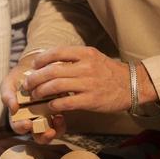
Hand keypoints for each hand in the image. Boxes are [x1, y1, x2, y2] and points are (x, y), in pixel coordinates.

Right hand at [0, 50, 66, 143]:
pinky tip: (61, 113)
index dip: (22, 128)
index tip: (27, 123)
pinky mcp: (58, 109)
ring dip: (56, 131)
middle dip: (43, 137)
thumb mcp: (9, 83)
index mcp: (19, 115)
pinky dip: (61, 122)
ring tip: (58, 120)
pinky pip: (60, 123)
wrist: (34, 65)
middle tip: (48, 132)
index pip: (18, 127)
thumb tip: (12, 108)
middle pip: (38, 136)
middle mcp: (33, 119)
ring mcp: (46, 116)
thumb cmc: (18, 77)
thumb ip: (7, 95)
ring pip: (51, 131)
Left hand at [29, 46, 158, 112]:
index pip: (56, 52)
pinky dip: (53, 105)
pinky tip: (50, 106)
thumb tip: (49, 60)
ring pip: (55, 86)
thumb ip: (74, 57)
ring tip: (35, 95)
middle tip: (27, 84)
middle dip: (35, 78)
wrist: (132, 85)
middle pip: (51, 71)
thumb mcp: (94, 57)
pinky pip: (65, 102)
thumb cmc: (109, 72)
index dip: (41, 60)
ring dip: (40, 92)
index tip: (33, 66)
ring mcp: (88, 84)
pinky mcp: (91, 100)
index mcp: (85, 53)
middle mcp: (86, 66)